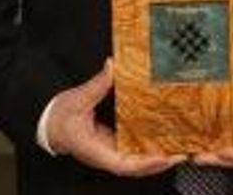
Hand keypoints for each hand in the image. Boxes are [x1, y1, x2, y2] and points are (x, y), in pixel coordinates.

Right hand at [45, 61, 181, 175]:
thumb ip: (96, 85)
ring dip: (158, 157)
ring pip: (138, 160)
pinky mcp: (114, 144)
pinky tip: (164, 138)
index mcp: (96, 150)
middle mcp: (106, 155)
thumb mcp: (77, 99)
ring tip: (180, 147)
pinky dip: (149, 148)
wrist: (49, 124)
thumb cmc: (59, 117)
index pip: (123, 164)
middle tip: (183, 152)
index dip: (145, 164)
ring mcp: (111, 151)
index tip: (163, 158)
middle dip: (160, 162)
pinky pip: (134, 150)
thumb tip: (111, 66)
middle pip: (137, 166)